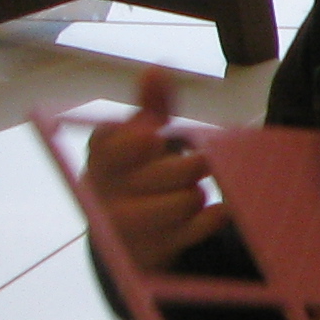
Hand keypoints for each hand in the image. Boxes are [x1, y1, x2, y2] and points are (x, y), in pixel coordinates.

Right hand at [80, 68, 225, 270]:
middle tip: (199, 162)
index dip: (133, 143)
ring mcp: (129, 226)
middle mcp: (106, 193)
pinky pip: (197, 230)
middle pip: (158, 174)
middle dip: (186, 166)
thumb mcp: (141, 136)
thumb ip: (152, 104)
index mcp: (100, 158)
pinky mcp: (154, 251)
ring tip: (192, 189)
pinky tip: (219, 209)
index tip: (153, 136)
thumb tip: (157, 68)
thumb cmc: (138, 170)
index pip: (110, 147)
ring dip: (196, 192)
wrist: (127, 231)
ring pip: (183, 202)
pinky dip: (213, 217)